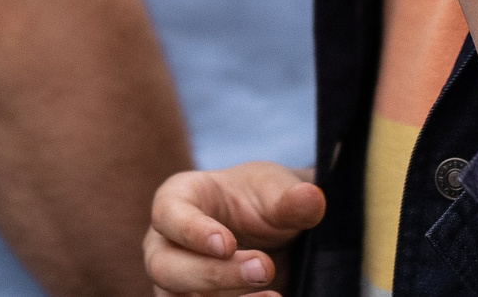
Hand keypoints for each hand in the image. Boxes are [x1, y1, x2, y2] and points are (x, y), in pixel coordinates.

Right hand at [143, 162, 325, 295]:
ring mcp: (174, 282)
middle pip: (165, 267)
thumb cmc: (259, 200)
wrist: (267, 233)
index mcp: (177, 199)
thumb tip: (312, 199)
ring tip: (274, 296)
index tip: (227, 244)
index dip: (191, 231)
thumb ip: (290, 198)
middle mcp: (165, 244)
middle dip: (213, 273)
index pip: (167, 214)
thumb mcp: (277, 190)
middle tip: (264, 268)